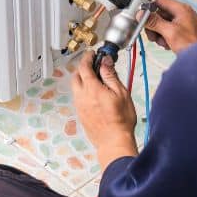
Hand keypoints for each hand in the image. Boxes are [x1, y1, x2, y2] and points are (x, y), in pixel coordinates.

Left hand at [72, 52, 137, 170]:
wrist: (113, 141)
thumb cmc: (120, 120)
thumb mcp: (121, 93)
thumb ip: (111, 75)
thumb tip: (105, 62)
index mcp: (92, 88)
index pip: (84, 67)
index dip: (88, 57)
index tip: (92, 54)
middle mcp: (82, 96)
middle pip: (76, 75)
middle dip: (83, 67)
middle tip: (93, 65)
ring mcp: (80, 106)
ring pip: (76, 87)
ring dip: (82, 79)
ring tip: (95, 80)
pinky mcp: (80, 114)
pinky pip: (78, 97)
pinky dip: (83, 91)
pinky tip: (94, 94)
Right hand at [144, 0, 196, 53]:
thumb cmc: (193, 44)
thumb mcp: (170, 32)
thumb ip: (154, 22)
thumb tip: (142, 15)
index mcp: (180, 9)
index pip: (159, 0)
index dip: (148, 5)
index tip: (140, 12)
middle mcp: (181, 14)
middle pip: (158, 13)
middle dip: (153, 24)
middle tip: (152, 33)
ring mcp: (181, 23)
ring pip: (161, 23)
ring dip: (157, 33)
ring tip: (161, 41)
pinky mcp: (180, 32)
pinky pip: (166, 31)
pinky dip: (163, 37)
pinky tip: (166, 43)